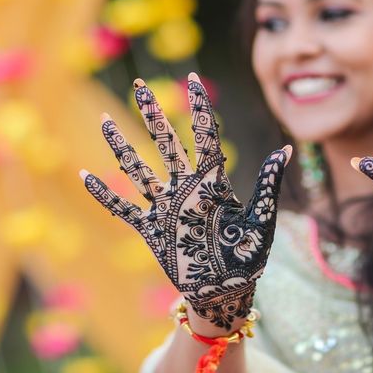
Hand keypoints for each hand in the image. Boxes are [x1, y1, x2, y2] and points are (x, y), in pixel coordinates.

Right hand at [79, 73, 290, 329]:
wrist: (226, 294)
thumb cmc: (248, 258)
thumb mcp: (261, 221)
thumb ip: (267, 185)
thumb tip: (288, 150)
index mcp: (212, 182)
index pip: (204, 135)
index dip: (199, 106)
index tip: (193, 78)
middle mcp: (185, 188)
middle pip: (165, 142)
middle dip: (152, 113)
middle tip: (139, 84)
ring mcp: (165, 208)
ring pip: (138, 169)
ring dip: (120, 145)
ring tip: (104, 120)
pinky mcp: (151, 230)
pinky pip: (122, 208)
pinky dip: (104, 194)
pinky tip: (85, 175)